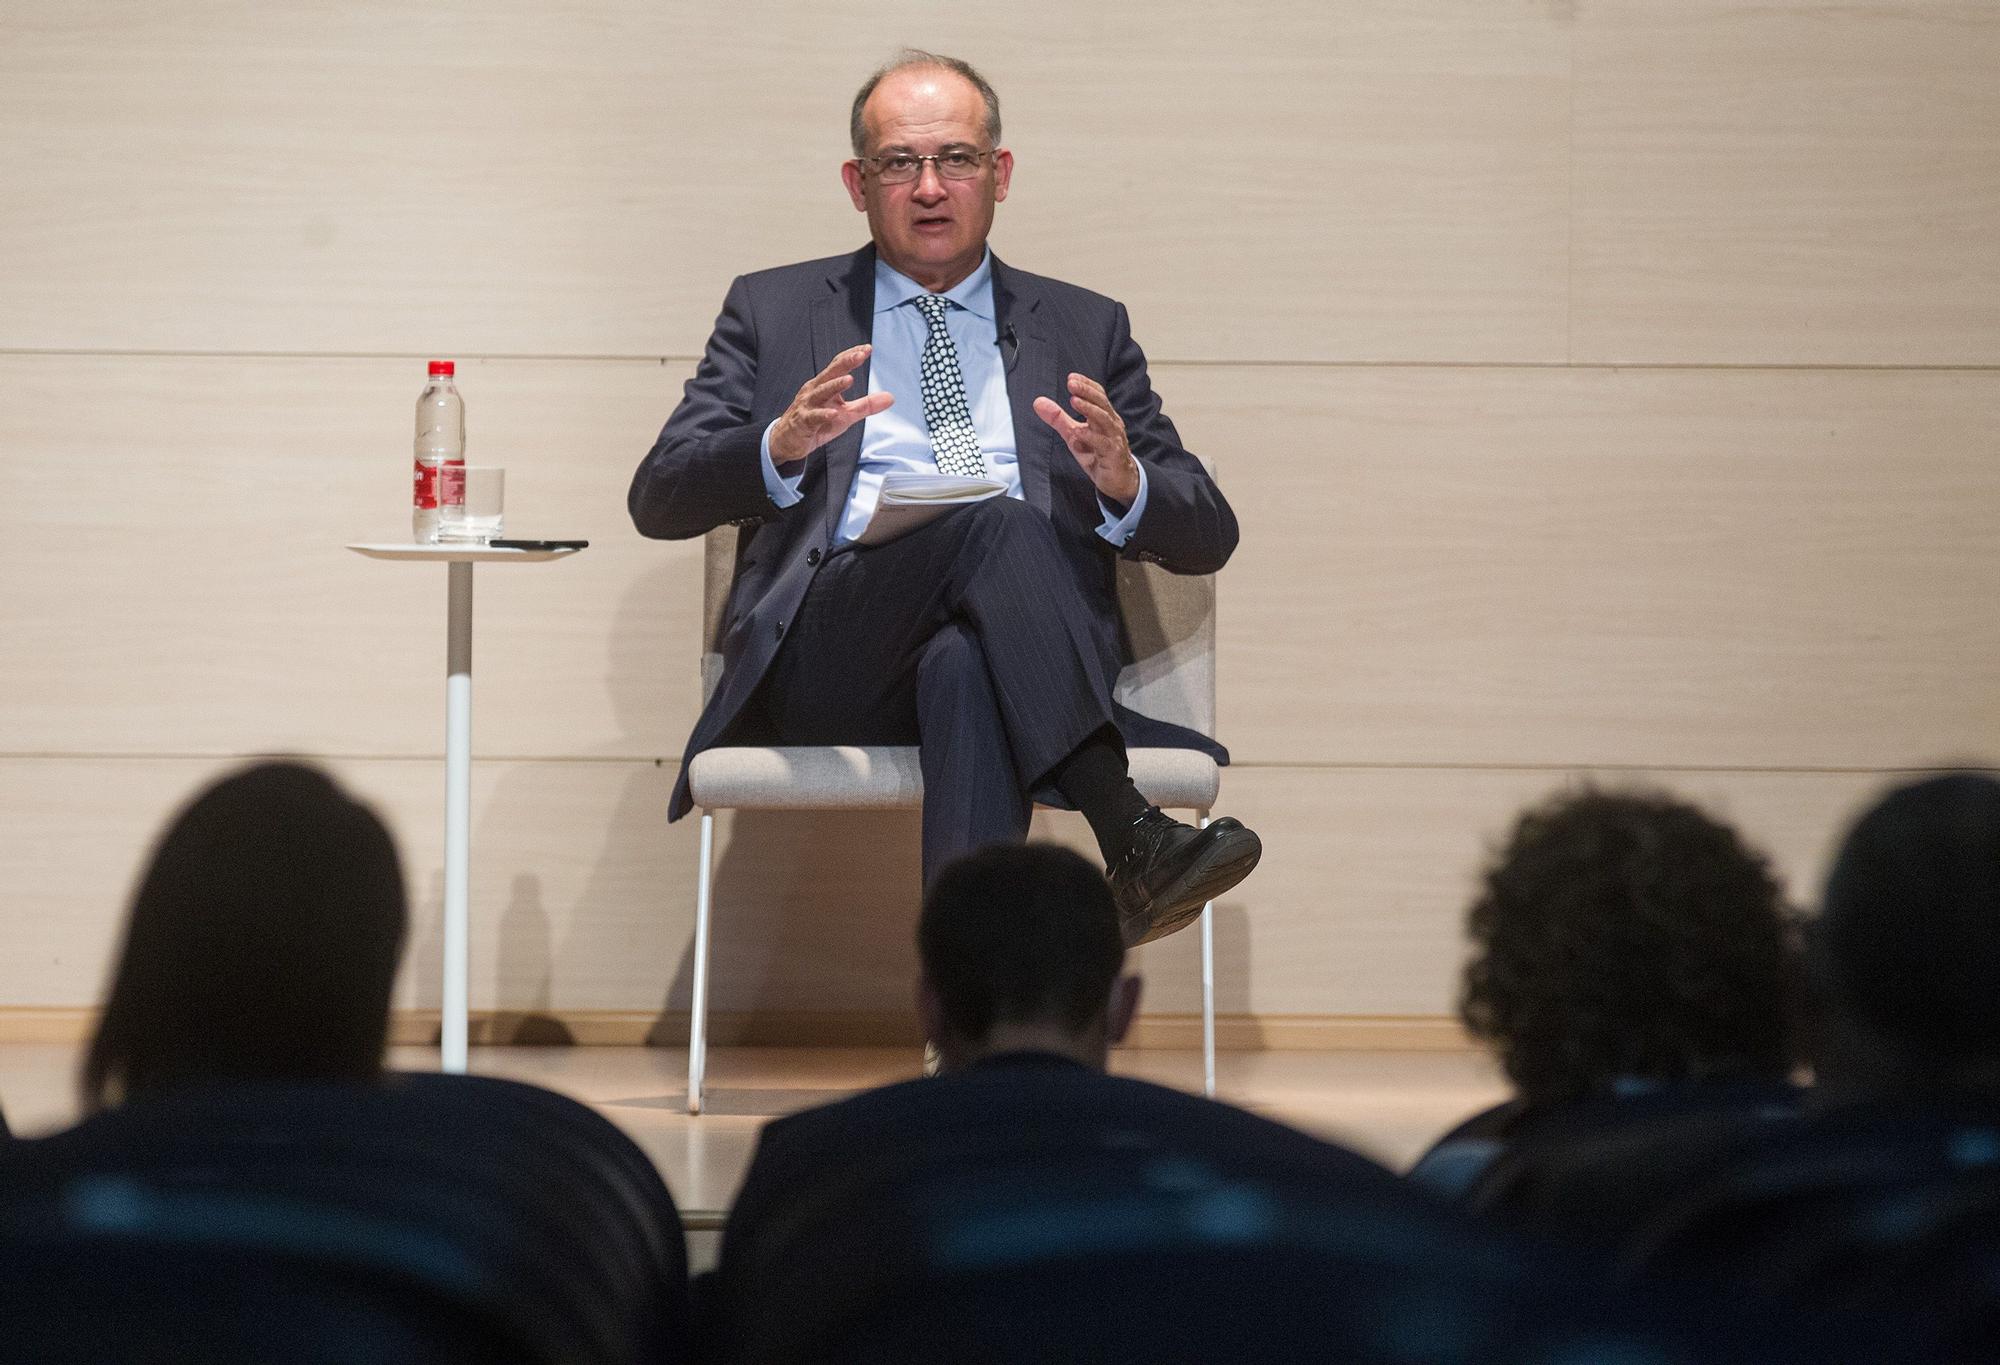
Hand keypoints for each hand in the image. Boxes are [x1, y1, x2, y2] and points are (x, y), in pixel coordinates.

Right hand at [769, 345, 893, 465]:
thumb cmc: (817, 423)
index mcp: (824, 385)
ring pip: (821, 391)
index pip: (838, 365)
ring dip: (835, 385)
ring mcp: (807, 405)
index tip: (867, 348)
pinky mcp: (803, 422)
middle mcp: (814, 390)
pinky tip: (834, 413)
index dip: (852, 355)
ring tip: (849, 379)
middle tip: (861, 354)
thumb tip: (890, 397)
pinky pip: (814, 417)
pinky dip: (824, 415)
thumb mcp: (846, 414)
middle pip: (830, 373)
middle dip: (846, 363)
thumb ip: (867, 405)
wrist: (788, 440)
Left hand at [1034, 373, 1138, 503]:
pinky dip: (1091, 437)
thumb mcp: (1073, 435)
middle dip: (1086, 392)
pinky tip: (1079, 433)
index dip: (1086, 384)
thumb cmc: (1097, 454)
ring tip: (1074, 401)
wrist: (1118, 480)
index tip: (1071, 377)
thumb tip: (1038, 402)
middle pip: (1101, 403)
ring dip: (1089, 409)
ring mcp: (1114, 438)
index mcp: (1104, 416)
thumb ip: (1058, 419)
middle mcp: (1111, 424)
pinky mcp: (1113, 455)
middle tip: (1071, 383)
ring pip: (1104, 420)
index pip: (1098, 395)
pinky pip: (1103, 444)